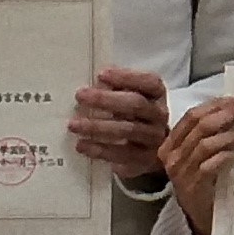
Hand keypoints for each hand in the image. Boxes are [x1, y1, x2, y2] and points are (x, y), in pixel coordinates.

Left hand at [68, 64, 170, 183]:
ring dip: (97, 126)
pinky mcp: (144, 160)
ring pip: (127, 130)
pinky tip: (81, 145)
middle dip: (106, 99)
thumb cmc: (135, 117)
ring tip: (74, 124)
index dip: (126, 77)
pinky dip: (100, 149)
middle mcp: (159, 116)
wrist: (151, 151)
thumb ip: (117, 89)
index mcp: (157, 95)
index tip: (101, 74)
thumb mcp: (131, 99)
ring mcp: (154, 139)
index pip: (148, 82)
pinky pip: (122, 154)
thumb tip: (93, 84)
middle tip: (80, 96)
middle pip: (135, 104)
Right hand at [162, 95, 233, 234]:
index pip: (191, 116)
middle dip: (225, 114)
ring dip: (228, 135)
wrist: (198, 217)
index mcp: (170, 144)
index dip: (214, 105)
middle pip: (199, 125)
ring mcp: (181, 173)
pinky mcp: (193, 188)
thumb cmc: (203, 182)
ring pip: (204, 144)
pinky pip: (208, 166)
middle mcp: (171, 156)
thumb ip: (207, 135)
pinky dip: (224, 156)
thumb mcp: (199, 156)